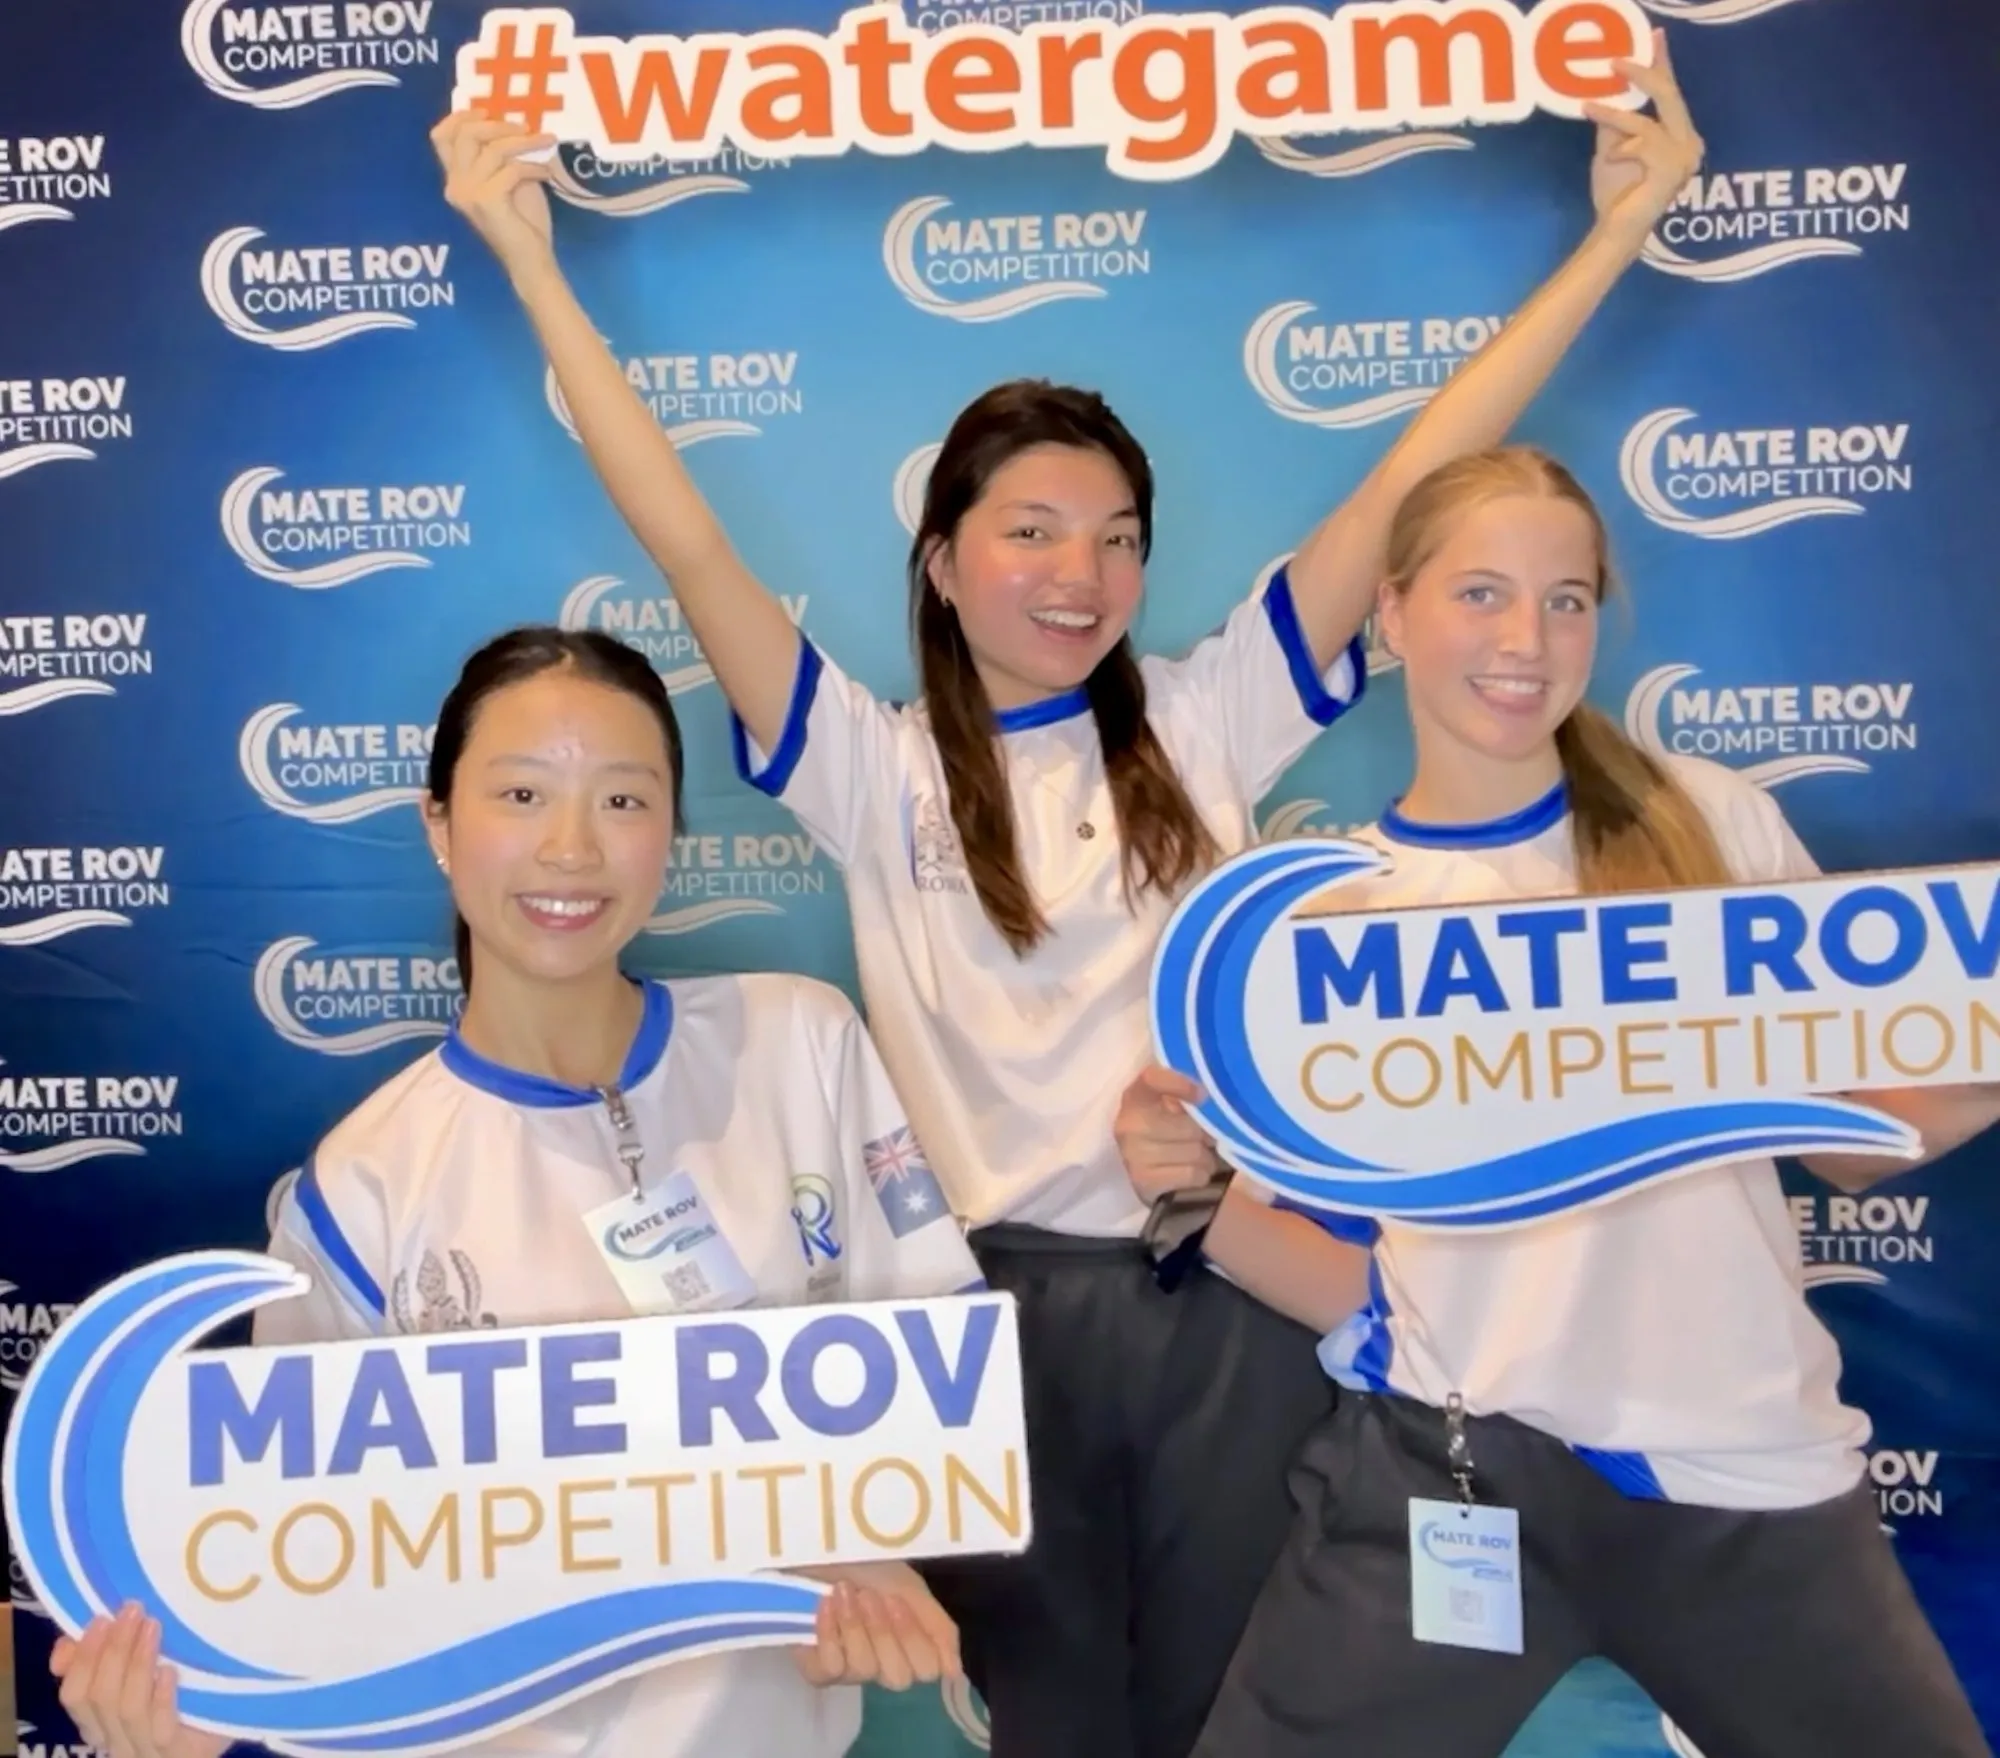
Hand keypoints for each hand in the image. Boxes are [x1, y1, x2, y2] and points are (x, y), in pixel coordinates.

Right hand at [51, 1606, 230, 1757]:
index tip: (100, 1619)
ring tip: (153, 1626)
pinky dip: (160, 1698)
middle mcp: (116, 1739)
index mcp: (99, 1721)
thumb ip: (101, 1660)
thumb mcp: (137, 1672)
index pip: (73, 1695)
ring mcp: (145, 1750)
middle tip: (132, 1611)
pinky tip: (170, 1671)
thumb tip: (65, 1645)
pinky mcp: (180, 1752)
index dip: (81, 1658)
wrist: (226, 1723)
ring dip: (137, 1664)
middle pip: (100, 1698)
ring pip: (128, 1709)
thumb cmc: (179, 1691)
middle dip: (113, 1650)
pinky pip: (161, 1729)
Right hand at [429, 111, 556, 279]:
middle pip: (465, 135)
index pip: (441, 137)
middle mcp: (455, 185)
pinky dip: (533, 166)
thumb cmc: (522, 222)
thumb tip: (514, 123)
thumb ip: (502, 155)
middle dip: (498, 124)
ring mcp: (468, 194)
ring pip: (493, 149)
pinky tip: (546, 172)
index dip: (460, 117)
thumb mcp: (510, 179)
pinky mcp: (487, 201)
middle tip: (526, 126)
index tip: (487, 110)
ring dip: (525, 142)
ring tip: (547, 142)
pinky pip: (511, 169)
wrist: (530, 261)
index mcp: (455, 179)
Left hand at [792, 1561, 962, 1691]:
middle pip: (898, 1677)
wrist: (822, 1551)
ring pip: (864, 1669)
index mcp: (911, 1645)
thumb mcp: (910, 1587)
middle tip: (870, 1596)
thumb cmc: (868, 1565)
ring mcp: (851, 1670)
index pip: (928, 1670)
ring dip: (854, 1625)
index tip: (898, 1601)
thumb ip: (938, 1627)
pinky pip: (831, 1669)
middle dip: (884, 1632)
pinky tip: (825, 1605)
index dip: (914, 1638)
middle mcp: (884, 1663)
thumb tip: (954, 1671)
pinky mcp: (818, 1670)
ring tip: (844, 1591)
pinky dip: (829, 1633)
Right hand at [1115, 1064, 1223, 1202]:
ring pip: (1194, 1151)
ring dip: (1206, 1156)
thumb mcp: (1176, 1107)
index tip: (1203, 1094)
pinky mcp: (1144, 1181)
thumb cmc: (1172, 1131)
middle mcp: (1128, 1123)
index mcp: (1136, 1096)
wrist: (1158, 1175)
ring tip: (1198, 1156)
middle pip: (1188, 1125)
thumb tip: (1210, 1098)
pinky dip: (1201, 1175)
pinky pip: (1193, 1174)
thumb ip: (1188, 1096)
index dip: (1178, 1083)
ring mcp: (1133, 1154)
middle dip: (1205, 1133)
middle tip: (1205, 1137)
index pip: (1151, 1079)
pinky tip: (1191, 1172)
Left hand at [1585, 30, 1703, 249]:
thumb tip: (1606, 89)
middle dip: (1643, 73)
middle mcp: (1689, 143)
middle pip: (1669, 95)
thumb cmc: (1616, 192)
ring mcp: (1685, 158)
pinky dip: (1621, 147)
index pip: (1672, 92)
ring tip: (1589, 107)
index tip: (1654, 36)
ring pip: (1648, 120)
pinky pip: (1643, 143)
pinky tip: (1610, 158)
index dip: (1663, 63)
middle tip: (1614, 61)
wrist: (1617, 229)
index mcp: (1679, 135)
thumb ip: (1615, 121)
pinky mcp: (1672, 170)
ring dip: (1614, 114)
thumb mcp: (1612, 147)